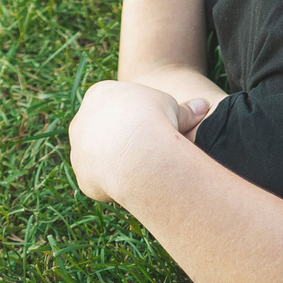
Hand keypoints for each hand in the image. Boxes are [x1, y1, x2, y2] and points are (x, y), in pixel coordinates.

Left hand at [68, 81, 197, 201]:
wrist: (138, 151)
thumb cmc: (156, 121)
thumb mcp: (174, 109)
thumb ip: (184, 110)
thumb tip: (204, 106)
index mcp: (100, 95)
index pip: (117, 108)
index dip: (138, 119)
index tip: (154, 129)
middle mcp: (82, 120)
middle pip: (104, 133)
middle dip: (123, 142)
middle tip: (149, 154)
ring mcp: (78, 149)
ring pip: (99, 159)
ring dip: (117, 165)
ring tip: (143, 173)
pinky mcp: (81, 175)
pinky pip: (100, 183)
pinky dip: (115, 186)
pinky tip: (134, 187)